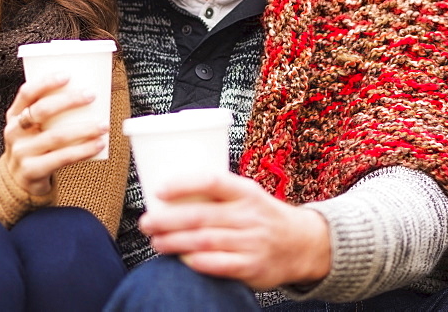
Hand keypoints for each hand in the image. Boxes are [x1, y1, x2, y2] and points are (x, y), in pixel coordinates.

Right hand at [2, 76, 108, 196]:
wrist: (18, 181)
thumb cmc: (34, 146)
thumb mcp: (33, 127)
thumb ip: (48, 112)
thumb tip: (85, 93)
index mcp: (15, 115)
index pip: (27, 93)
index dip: (45, 82)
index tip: (67, 76)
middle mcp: (14, 132)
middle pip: (42, 111)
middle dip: (69, 101)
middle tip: (91, 95)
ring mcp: (21, 152)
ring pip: (56, 136)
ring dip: (84, 129)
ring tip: (103, 125)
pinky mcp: (32, 170)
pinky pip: (62, 158)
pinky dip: (83, 150)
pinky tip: (98, 144)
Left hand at [138, 172, 331, 289]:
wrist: (301, 244)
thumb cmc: (262, 215)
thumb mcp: (248, 195)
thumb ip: (217, 195)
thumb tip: (168, 193)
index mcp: (246, 191)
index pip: (213, 181)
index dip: (184, 184)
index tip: (159, 190)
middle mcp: (250, 215)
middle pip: (201, 216)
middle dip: (167, 220)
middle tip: (146, 222)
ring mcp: (252, 242)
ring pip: (205, 241)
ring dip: (175, 243)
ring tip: (156, 242)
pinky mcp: (252, 266)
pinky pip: (219, 265)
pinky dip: (197, 263)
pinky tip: (181, 261)